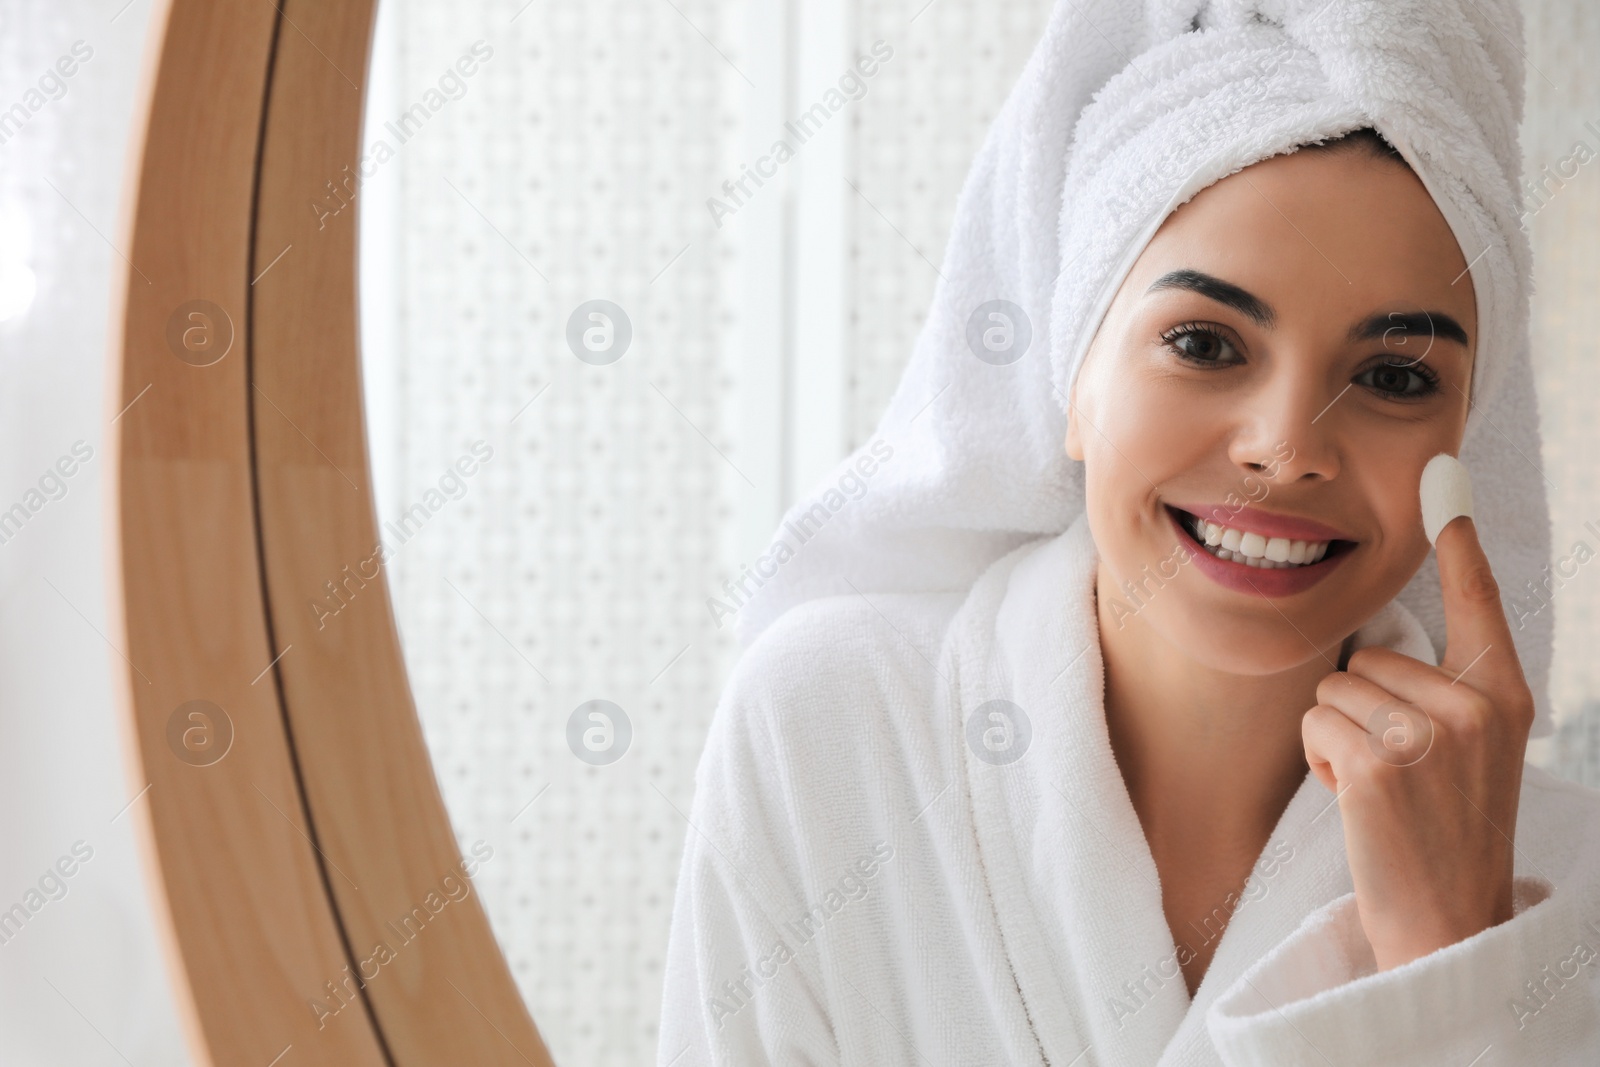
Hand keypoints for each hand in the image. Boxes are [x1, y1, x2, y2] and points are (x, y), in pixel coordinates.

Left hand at [1301, 514, 1535, 970]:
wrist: (1447, 920)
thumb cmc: (1444, 832)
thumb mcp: (1468, 752)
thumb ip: (1440, 692)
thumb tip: (1382, 639)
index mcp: (1505, 696)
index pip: (1478, 602)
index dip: (1457, 538)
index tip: (1442, 475)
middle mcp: (1476, 707)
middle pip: (1368, 655)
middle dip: (1362, 710)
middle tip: (1400, 776)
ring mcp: (1431, 735)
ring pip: (1334, 687)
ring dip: (1338, 737)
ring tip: (1381, 790)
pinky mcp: (1383, 762)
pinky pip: (1316, 721)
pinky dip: (1322, 761)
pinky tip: (1360, 804)